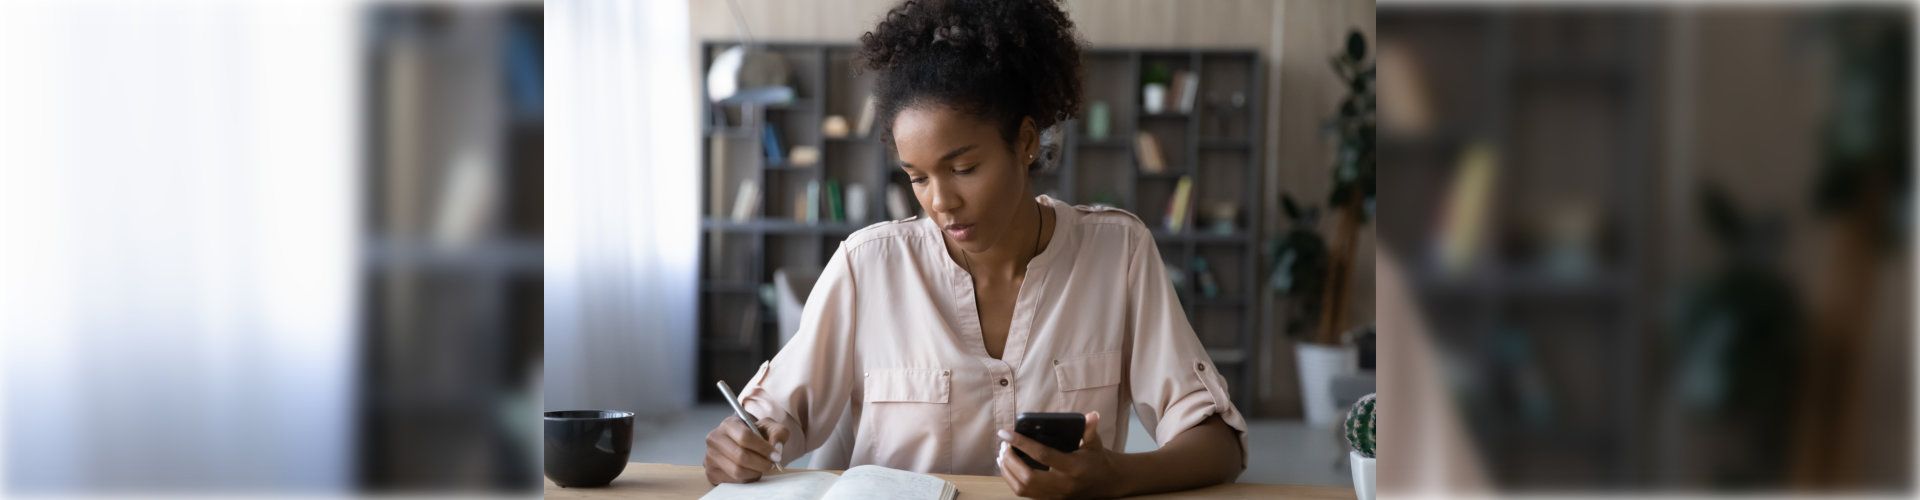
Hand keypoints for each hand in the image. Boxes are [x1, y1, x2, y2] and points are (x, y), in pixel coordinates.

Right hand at [703, 414, 789, 484]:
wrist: (743, 444)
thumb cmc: (755, 435)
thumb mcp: (770, 428)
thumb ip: (778, 433)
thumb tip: (776, 448)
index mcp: (728, 424)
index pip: (744, 437)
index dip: (763, 448)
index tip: (775, 455)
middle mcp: (715, 439)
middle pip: (740, 456)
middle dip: (761, 463)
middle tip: (771, 464)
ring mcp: (710, 456)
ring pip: (737, 470)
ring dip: (755, 472)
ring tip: (761, 466)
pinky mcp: (712, 472)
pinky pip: (733, 480)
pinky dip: (747, 478)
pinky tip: (751, 471)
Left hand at [997, 411, 1121, 498]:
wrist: (1105, 482)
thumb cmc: (1096, 458)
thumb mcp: (1095, 442)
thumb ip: (1090, 429)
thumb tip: (1091, 414)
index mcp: (1074, 467)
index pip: (1043, 455)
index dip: (1022, 443)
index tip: (1005, 433)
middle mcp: (1063, 484)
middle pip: (1028, 477)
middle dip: (1011, 460)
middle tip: (1004, 445)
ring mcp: (1056, 495)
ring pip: (1022, 488)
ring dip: (1007, 471)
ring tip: (1003, 454)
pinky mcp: (1050, 499)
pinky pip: (1025, 493)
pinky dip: (1012, 480)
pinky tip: (1008, 466)